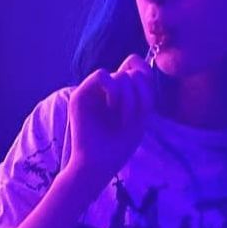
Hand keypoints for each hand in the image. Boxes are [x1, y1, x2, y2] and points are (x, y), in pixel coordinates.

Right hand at [65, 54, 156, 199]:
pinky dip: (113, 91)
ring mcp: (92, 92)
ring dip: (129, 99)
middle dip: (140, 95)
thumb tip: (134, 62)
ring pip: (119, 74)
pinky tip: (112, 108)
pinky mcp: (79, 96)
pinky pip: (101, 75)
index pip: (136, 66)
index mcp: (120, 92)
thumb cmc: (119, 145)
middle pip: (132, 71)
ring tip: (124, 119)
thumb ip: (142, 90)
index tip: (147, 103)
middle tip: (135, 118)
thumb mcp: (140, 115)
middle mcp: (105, 89)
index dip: (146, 78)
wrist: (99, 165)